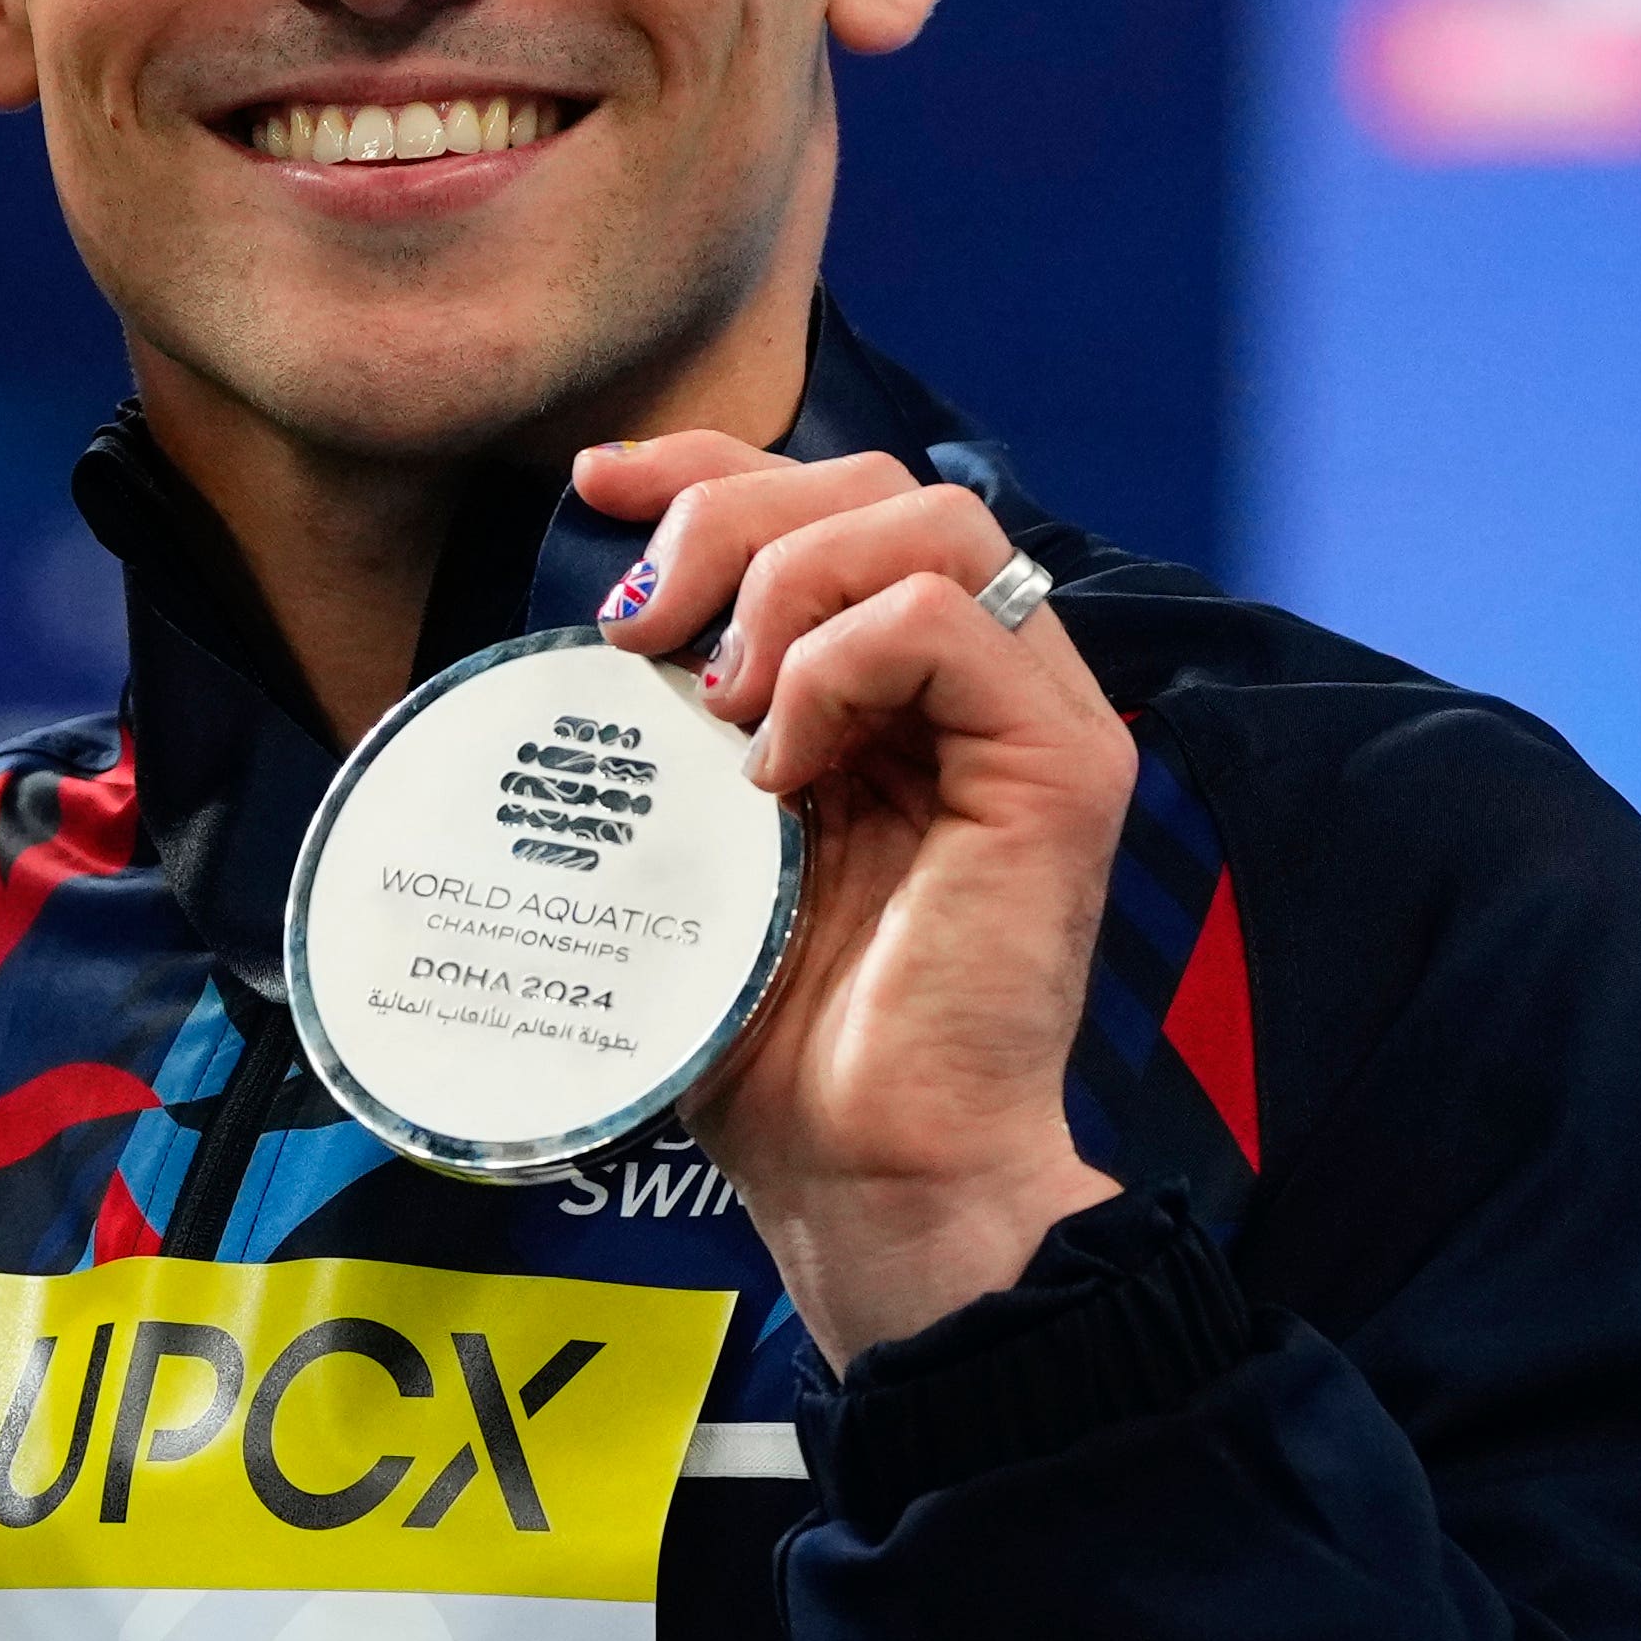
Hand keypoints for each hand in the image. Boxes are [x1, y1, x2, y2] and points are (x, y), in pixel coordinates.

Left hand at [582, 434, 1131, 1362]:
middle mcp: (978, 685)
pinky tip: (779, 767)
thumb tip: (577, 633)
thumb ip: (661, 730)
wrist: (862, 1174)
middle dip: (731, 516)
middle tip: (637, 629)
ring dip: (786, 583)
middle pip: (875, 483)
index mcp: (895, 689)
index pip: (822, 501)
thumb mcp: (681, 844)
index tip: (596, 489)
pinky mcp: (1063, 767)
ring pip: (928, 519)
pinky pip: (946, 623)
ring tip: (714, 706)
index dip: (707, 466)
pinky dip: (838, 664)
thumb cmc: (771, 1039)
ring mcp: (1034, 717)